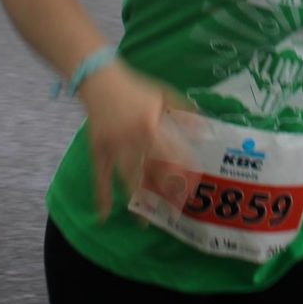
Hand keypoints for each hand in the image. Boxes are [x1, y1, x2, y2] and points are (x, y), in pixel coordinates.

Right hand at [78, 62, 197, 220]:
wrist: (101, 81)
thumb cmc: (136, 89)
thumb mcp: (164, 95)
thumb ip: (184, 112)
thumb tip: (205, 130)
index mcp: (152, 124)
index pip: (170, 153)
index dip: (180, 172)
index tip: (190, 189)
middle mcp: (133, 138)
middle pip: (150, 170)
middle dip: (162, 192)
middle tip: (172, 211)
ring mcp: (113, 145)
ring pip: (127, 177)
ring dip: (136, 199)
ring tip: (144, 222)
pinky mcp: (97, 149)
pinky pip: (99, 176)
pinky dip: (101, 196)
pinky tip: (105, 215)